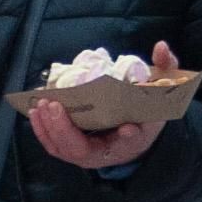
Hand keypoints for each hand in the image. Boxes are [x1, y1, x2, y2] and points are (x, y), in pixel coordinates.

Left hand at [26, 40, 177, 170]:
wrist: (137, 134)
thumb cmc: (146, 112)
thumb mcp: (162, 90)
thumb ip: (166, 67)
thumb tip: (161, 47)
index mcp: (135, 139)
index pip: (131, 141)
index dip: (129, 136)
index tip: (128, 128)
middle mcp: (108, 152)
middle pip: (82, 150)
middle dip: (65, 129)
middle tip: (55, 105)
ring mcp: (88, 155)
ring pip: (63, 149)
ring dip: (48, 128)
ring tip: (41, 106)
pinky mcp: (74, 149)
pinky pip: (55, 145)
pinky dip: (43, 131)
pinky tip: (36, 112)